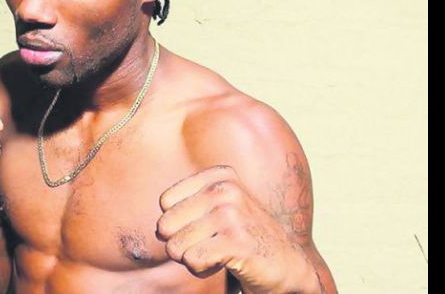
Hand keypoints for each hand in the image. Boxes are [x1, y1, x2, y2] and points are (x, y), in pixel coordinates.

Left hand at [156, 165, 312, 292]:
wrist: (286, 264)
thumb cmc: (243, 236)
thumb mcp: (219, 207)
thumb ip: (187, 204)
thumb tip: (158, 227)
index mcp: (219, 176)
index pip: (165, 202)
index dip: (178, 223)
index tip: (205, 226)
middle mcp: (225, 190)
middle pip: (166, 225)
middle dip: (181, 243)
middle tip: (210, 244)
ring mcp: (232, 215)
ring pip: (176, 246)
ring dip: (192, 258)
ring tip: (219, 253)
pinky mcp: (236, 242)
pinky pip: (192, 260)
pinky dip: (201, 268)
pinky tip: (224, 263)